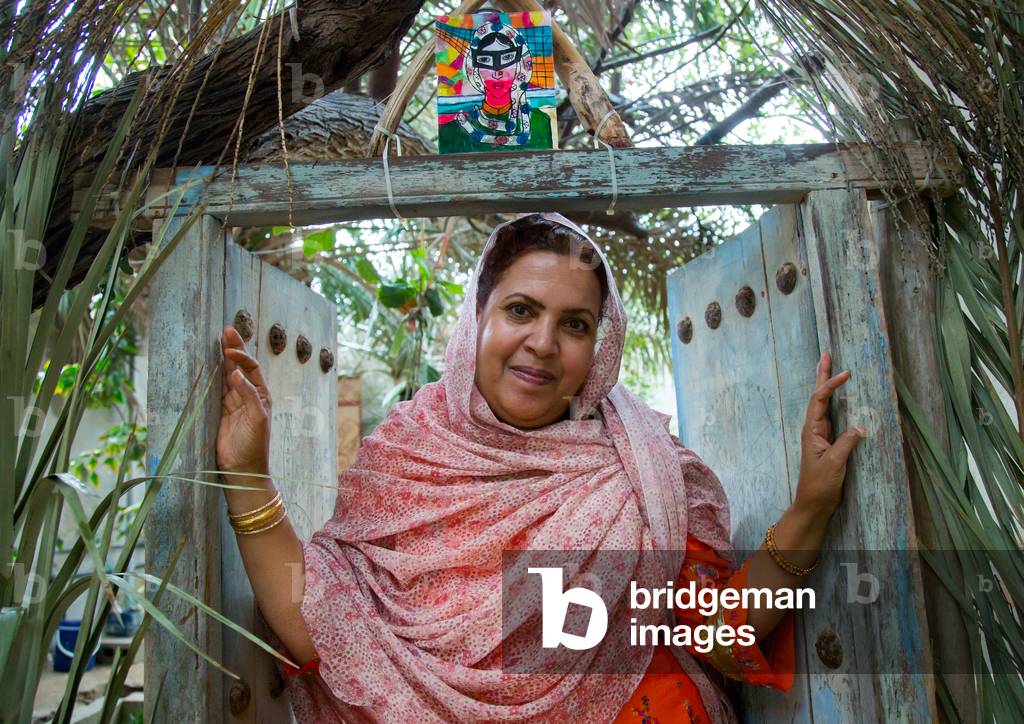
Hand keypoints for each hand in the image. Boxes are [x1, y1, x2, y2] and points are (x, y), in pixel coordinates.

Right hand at [218, 325, 271, 480]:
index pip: (251, 368)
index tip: (229, 349)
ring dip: (221, 358)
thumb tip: (236, 373)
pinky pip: (214, 389)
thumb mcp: (257, 419)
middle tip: (226, 329)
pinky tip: (206, 364)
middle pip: (239, 367)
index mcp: (261, 395)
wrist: (242, 469)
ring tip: (216, 340)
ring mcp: (232, 403)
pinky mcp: (218, 411)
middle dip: (233, 348)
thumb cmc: (255, 445)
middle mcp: (247, 395)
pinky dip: (211, 376)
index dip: (241, 356)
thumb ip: (248, 395)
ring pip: (225, 375)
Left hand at [794, 350, 865, 516]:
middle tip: (826, 354)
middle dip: (822, 375)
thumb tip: (860, 427)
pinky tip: (840, 397)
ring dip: (827, 385)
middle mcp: (815, 429)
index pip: (820, 401)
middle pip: (818, 396)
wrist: (814, 504)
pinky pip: (833, 417)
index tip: (846, 374)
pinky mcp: (829, 443)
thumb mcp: (834, 464)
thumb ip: (846, 444)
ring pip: (825, 405)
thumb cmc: (820, 485)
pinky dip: (836, 403)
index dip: (831, 385)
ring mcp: (821, 435)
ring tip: (829, 366)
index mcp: (812, 431)